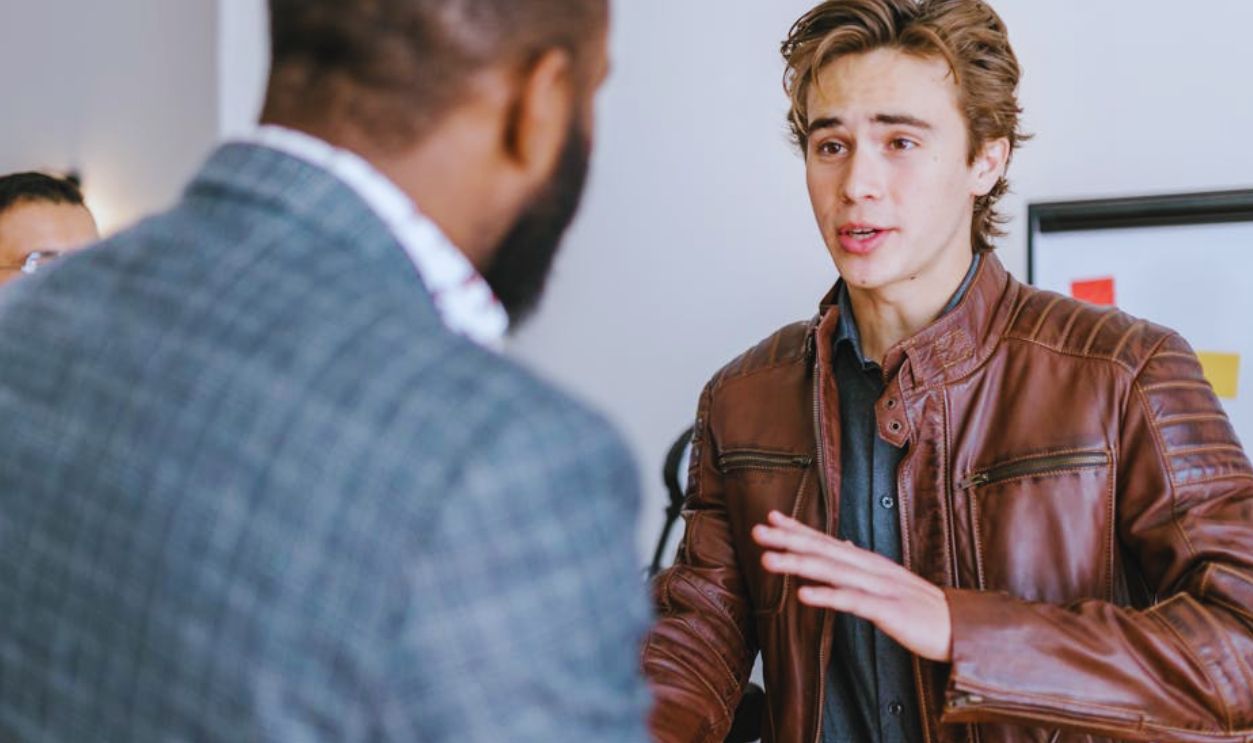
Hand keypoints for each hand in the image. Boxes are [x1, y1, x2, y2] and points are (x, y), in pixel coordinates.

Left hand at [752, 510, 952, 661]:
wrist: (962, 629)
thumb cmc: (921, 609)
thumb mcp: (888, 582)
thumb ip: (861, 564)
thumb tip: (840, 544)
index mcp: (868, 563)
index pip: (827, 541)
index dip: (798, 528)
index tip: (770, 517)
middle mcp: (871, 568)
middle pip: (823, 550)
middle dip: (788, 540)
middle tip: (757, 531)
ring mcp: (880, 588)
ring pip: (832, 571)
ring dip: (798, 564)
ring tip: (769, 560)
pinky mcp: (888, 611)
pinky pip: (852, 602)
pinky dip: (827, 596)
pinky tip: (803, 596)